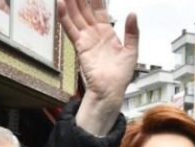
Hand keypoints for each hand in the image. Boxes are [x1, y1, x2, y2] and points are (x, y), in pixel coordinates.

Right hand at [57, 0, 138, 133]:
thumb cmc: (121, 76)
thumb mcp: (132, 51)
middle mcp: (95, 33)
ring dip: (71, 3)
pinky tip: (61, 4)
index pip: (99, 9)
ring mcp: (86, 39)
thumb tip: (132, 14)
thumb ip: (132, 32)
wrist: (111, 90)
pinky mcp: (80, 46)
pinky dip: (65, 16)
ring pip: (76, 15)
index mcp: (108, 32)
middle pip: (85, 9)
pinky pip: (71, 29)